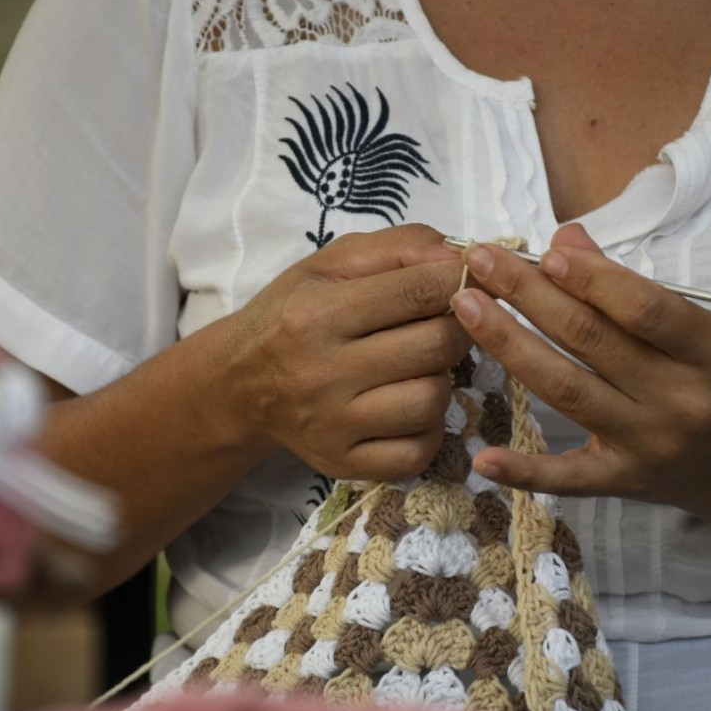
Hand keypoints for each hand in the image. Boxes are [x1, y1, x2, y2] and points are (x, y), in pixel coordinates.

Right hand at [219, 225, 471, 479]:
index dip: (461, 281)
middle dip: (457, 329)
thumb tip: (464, 259)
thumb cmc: (293, 313)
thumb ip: (400, 247)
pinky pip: (418, 453)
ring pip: (432, 401)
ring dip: (442, 379)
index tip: (471, 279)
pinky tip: (410, 407)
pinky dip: (428, 429)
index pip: (417, 291)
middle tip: (444, 324)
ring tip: (420, 367)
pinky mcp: (342, 463)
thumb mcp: (332, 264)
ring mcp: (333, 425)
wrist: (239, 383)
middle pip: (435, 347)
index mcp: (316, 314)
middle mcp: (322, 373)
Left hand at [449, 224, 710, 513]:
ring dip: (510, 346)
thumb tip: (566, 240)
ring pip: (567, 390)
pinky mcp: (622, 482)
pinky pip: (567, 478)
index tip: (544, 253)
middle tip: (483, 262)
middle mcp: (680, 399)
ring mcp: (648, 444)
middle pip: (591, 341)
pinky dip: (523, 470)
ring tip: (467, 306)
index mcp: (709, 351)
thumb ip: (628, 286)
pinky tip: (482, 457)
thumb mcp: (696, 326)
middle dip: (530, 295)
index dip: (591, 279)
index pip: (644, 310)